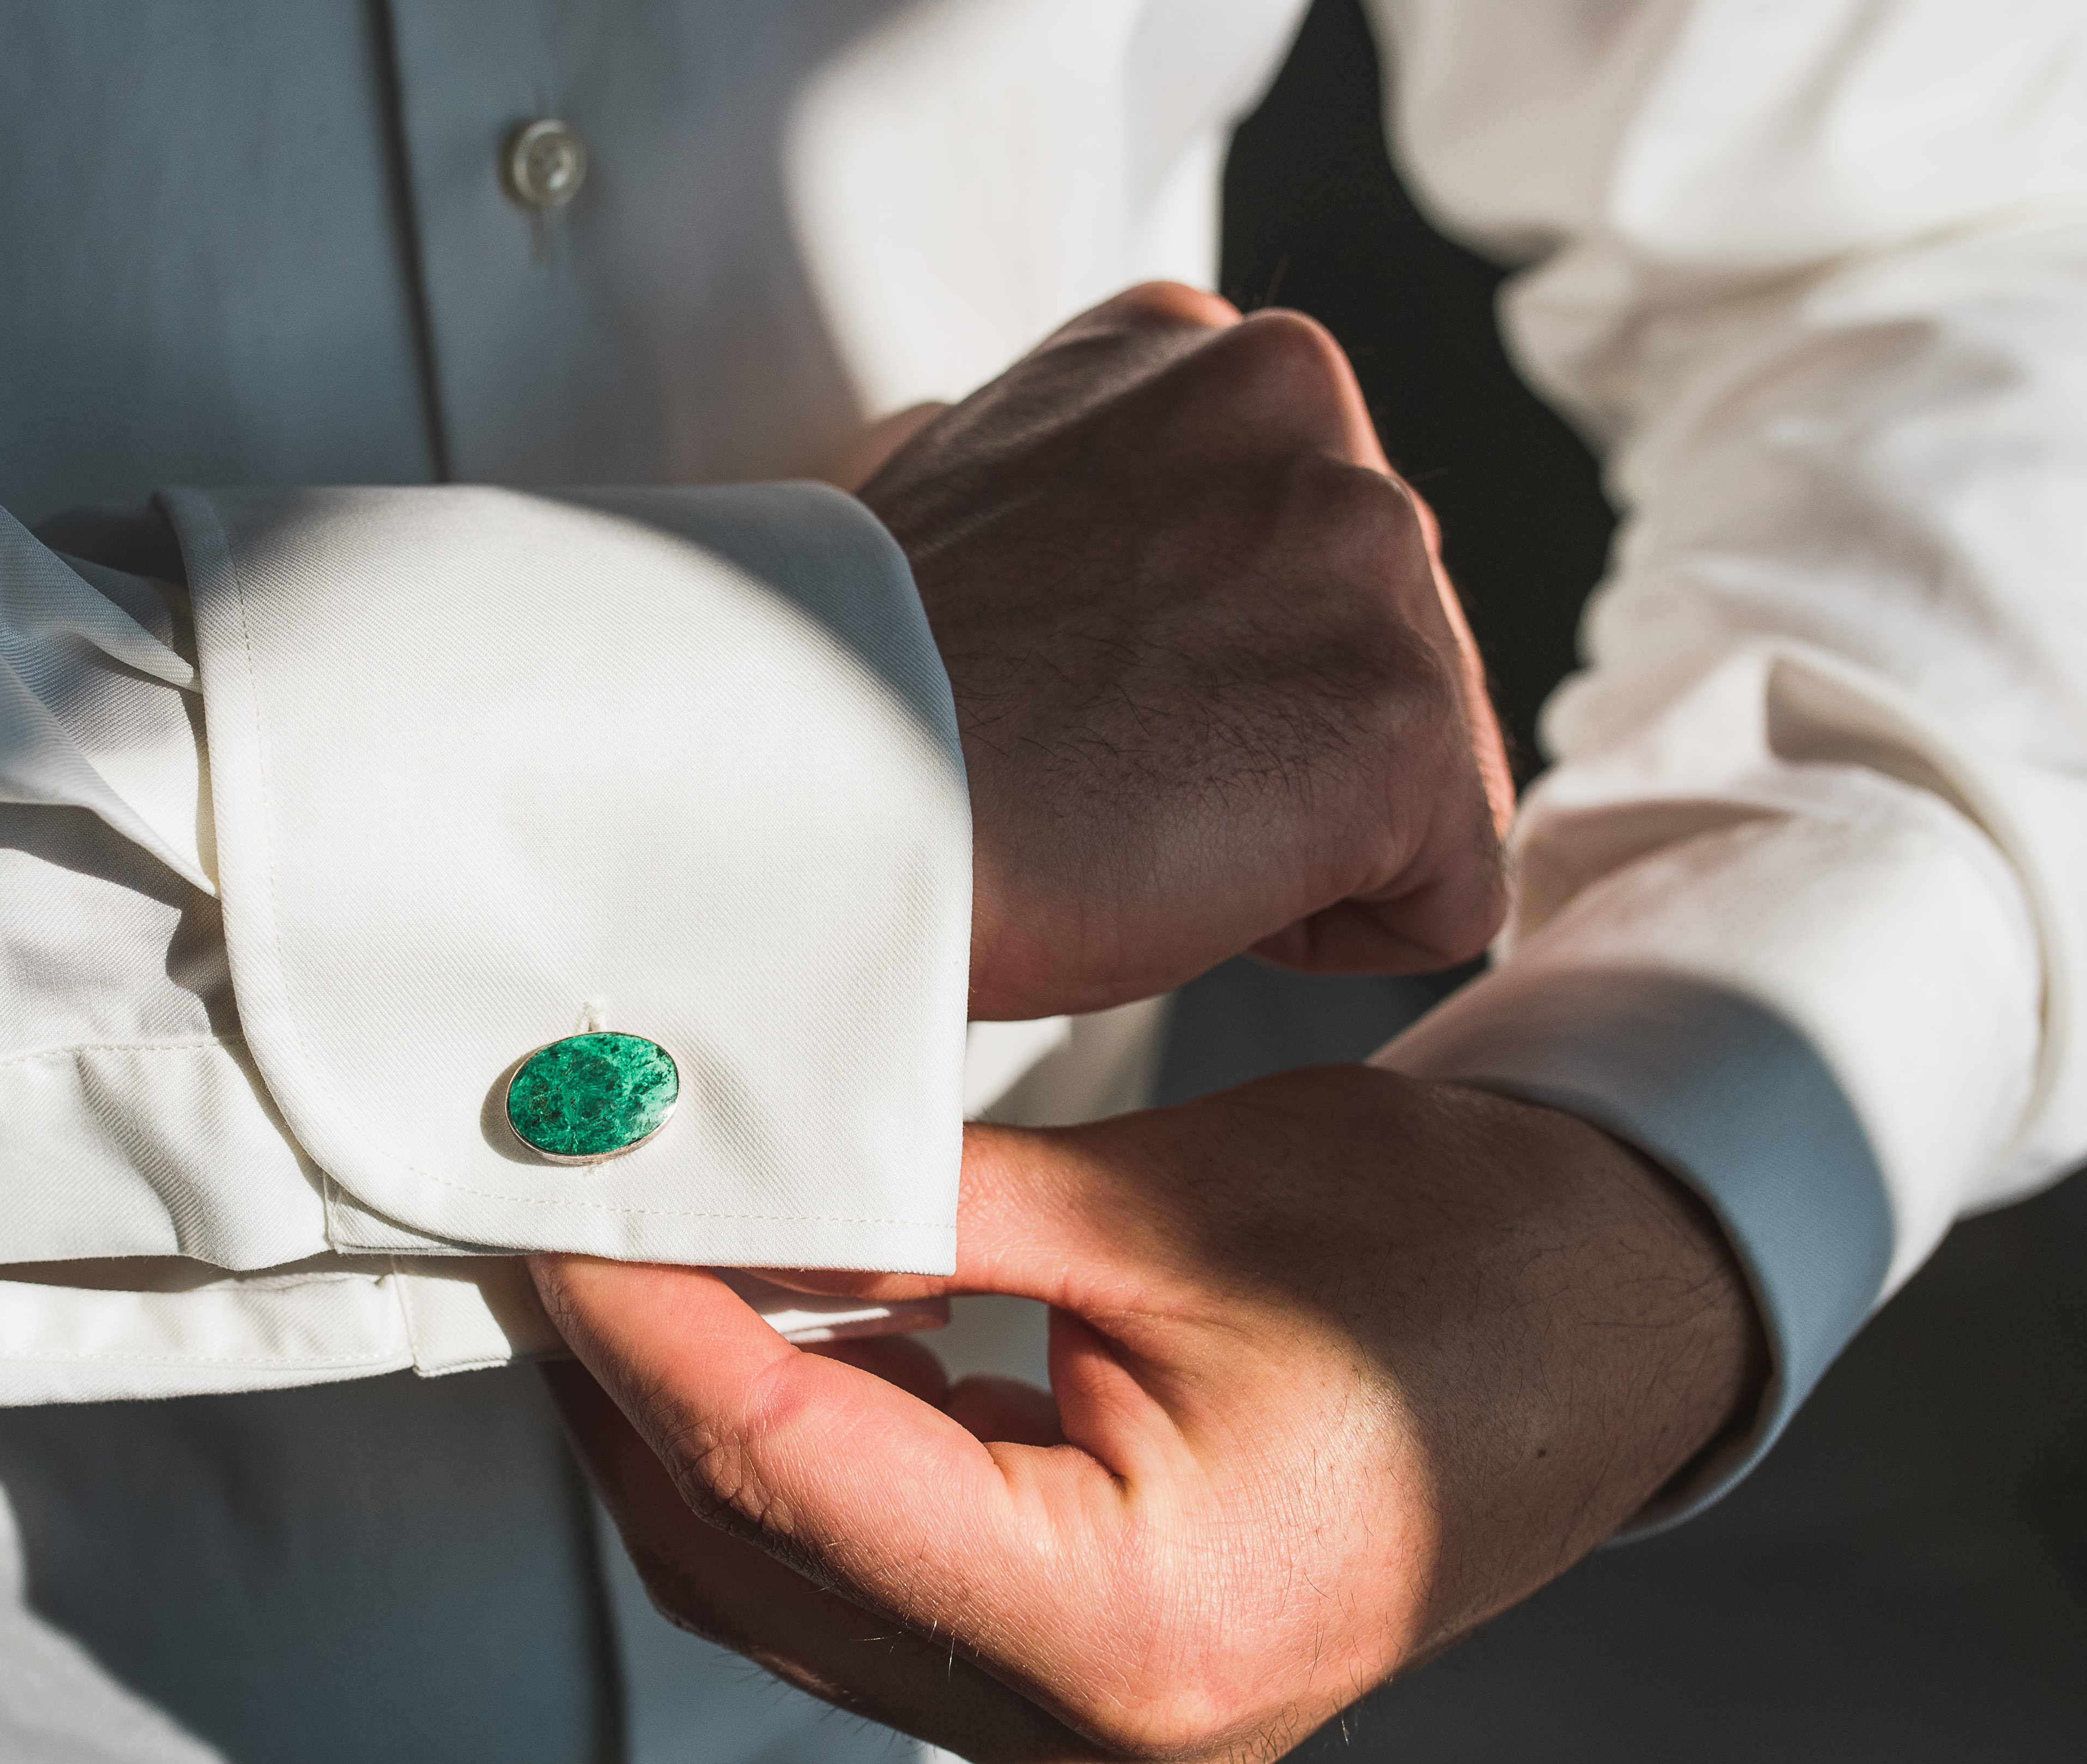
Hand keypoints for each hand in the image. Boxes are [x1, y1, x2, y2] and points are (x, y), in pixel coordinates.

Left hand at [531, 1069, 1757, 1763]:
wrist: (1611, 1328)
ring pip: (786, 1592)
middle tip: (551, 1215)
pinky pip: (868, 1595)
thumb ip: (915, 1208)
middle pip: (755, 1560)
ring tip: (629, 1259)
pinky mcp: (1080, 1700)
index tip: (551, 1200)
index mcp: (1142, 1625)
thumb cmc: (1452, 1252)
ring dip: (691, 1426)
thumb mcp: (1166, 1205)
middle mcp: (1103, 1735)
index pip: (788, 1471)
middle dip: (630, 1382)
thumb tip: (707, 1166)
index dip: (641, 1324)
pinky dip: (793, 1465)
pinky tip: (760, 1332)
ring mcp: (1090, 1741)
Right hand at [858, 283, 1515, 1018]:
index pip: (1307, 547)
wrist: (798, 784)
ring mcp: (1365, 549)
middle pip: (1381, 646)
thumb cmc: (856, 696)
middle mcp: (1303, 405)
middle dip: (1266, 743)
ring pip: (1417, 766)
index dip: (1206, 668)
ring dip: (1287, 833)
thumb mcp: (998, 511)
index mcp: (1197, 349)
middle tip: (1087, 773)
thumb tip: (1180, 610)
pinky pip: (1446, 892)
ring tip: (1118, 820)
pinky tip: (1175, 884)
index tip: (1075, 701)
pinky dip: (1326, 932)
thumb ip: (1132, 515)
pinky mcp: (1400, 717)